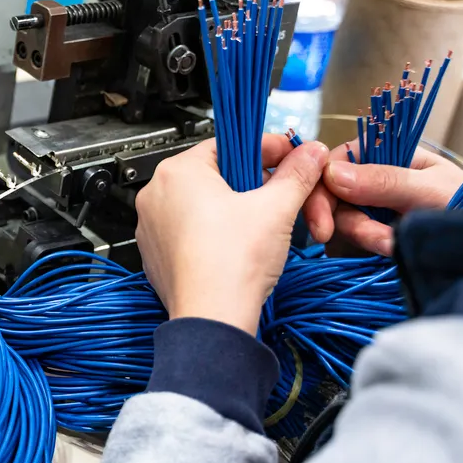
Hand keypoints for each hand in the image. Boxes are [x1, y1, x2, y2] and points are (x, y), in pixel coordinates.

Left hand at [135, 135, 328, 334]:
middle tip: (281, 193)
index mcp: (178, 171)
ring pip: (202, 204)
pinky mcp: (157, 253)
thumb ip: (297, 174)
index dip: (266, 149)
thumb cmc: (232, 263)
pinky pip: (189, 231)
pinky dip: (215, 232)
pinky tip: (238, 246)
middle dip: (253, 182)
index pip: (228, 144)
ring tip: (262, 223)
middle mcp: (156, 194)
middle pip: (215, 174)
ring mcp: (153, 226)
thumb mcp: (276, 208)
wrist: (212, 319)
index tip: (290, 156)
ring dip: (234, 208)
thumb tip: (310, 153)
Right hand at [303, 143, 462, 255]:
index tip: (318, 213)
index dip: (321, 182)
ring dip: (362, 234)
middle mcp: (376, 178)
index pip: (339, 159)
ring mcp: (374, 206)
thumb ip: (384, 180)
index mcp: (389, 154)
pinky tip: (390, 250)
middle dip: (338, 216)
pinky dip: (368, 245)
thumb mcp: (430, 191)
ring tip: (392, 245)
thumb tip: (332, 173)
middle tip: (336, 236)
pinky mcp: (374, 233)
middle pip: (332, 190)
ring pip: (341, 217)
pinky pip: (353, 237)